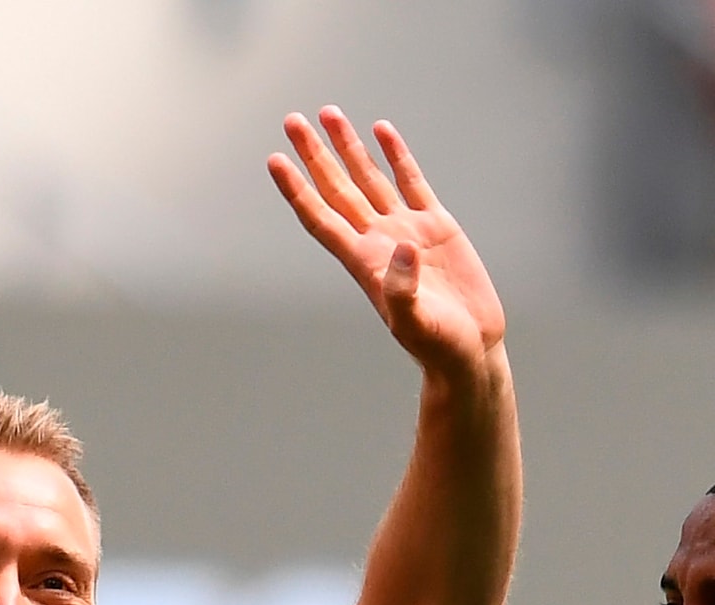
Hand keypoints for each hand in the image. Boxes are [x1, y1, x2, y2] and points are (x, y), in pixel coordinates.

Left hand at [270, 107, 505, 377]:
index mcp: (364, 263)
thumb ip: (403, 291)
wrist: (469, 350)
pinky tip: (381, 131)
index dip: (297, 190)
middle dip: (315, 155)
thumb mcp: (416, 324)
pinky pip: (410, 181)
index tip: (274, 160)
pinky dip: (396, 156)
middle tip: (292, 120)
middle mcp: (377, 241)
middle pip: (337, 188)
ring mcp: (405, 230)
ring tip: (328, 114)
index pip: (321, 218)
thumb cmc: (438, 346)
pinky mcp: (436, 226)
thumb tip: (403, 247)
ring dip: (348, 148)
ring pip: (368, 178)